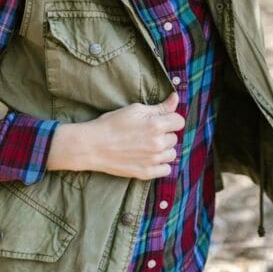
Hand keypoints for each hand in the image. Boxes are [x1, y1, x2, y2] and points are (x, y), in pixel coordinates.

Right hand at [48, 93, 184, 179]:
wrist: (93, 146)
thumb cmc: (111, 124)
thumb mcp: (135, 110)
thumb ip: (159, 107)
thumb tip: (176, 98)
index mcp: (156, 125)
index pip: (179, 122)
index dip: (171, 119)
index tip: (161, 120)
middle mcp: (157, 144)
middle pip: (174, 137)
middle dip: (165, 134)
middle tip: (148, 132)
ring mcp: (152, 160)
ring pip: (172, 153)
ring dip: (164, 149)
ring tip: (149, 145)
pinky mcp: (146, 173)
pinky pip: (166, 169)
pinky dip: (161, 164)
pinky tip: (150, 158)